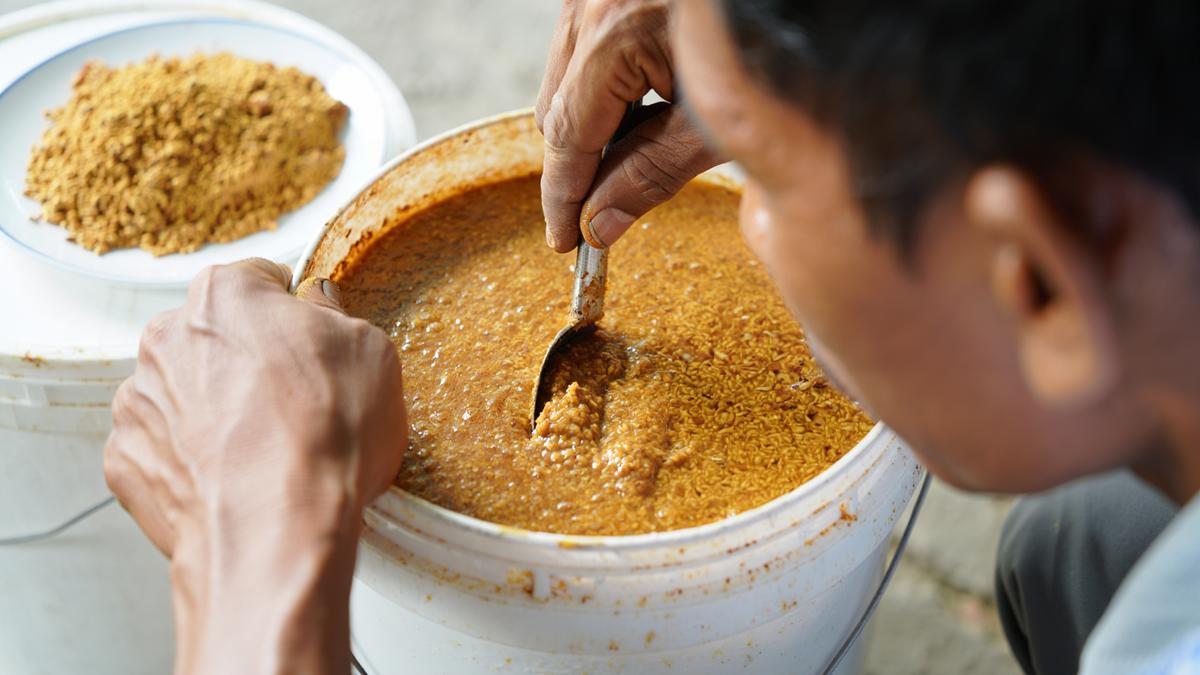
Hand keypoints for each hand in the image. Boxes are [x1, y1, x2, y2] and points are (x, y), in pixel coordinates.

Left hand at [104, 258, 405, 674]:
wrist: (276, 532)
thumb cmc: (324, 438)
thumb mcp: (371, 352)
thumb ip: (337, 315)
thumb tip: (320, 310)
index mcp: (225, 294)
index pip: (262, 281)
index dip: (297, 314)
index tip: (316, 343)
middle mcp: (167, 337)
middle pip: (216, 337)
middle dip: (251, 362)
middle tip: (298, 403)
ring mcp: (138, 401)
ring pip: (186, 392)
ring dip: (219, 410)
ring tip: (268, 451)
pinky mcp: (125, 460)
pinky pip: (164, 448)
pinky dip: (193, 460)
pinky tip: (234, 480)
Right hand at [536, 0, 721, 251]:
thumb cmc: (773, 42)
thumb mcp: (718, 117)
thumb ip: (654, 170)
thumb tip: (600, 222)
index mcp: (615, 32)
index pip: (568, 133)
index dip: (563, 196)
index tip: (566, 239)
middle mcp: (592, 4)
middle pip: (557, 109)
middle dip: (577, 167)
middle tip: (597, 217)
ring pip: (567, 81)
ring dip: (591, 129)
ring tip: (628, 166)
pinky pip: (586, 53)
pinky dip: (605, 91)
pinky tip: (642, 113)